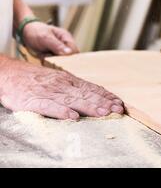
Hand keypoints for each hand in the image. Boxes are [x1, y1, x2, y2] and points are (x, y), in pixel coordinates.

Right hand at [0, 58, 123, 119]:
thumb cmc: (36, 79)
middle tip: (117, 110)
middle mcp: (62, 85)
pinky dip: (61, 111)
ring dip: (89, 107)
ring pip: (73, 100)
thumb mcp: (59, 80)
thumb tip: (97, 94)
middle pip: (86, 95)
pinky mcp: (34, 101)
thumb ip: (75, 87)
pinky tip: (72, 117)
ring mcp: (49, 93)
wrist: (9, 74)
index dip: (106, 96)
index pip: (92, 88)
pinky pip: (49, 107)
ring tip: (103, 113)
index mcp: (69, 80)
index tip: (120, 104)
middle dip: (104, 102)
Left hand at [23, 22, 78, 57]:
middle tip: (48, 56)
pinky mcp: (53, 56)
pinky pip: (54, 63)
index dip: (70, 57)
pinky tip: (42, 56)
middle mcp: (65, 45)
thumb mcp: (45, 38)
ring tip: (44, 54)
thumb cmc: (36, 31)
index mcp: (66, 37)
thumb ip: (57, 45)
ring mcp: (59, 51)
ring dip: (53, 62)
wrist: (25, 32)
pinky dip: (49, 62)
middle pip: (69, 57)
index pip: (74, 50)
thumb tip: (69, 53)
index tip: (60, 60)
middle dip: (60, 60)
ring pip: (61, 61)